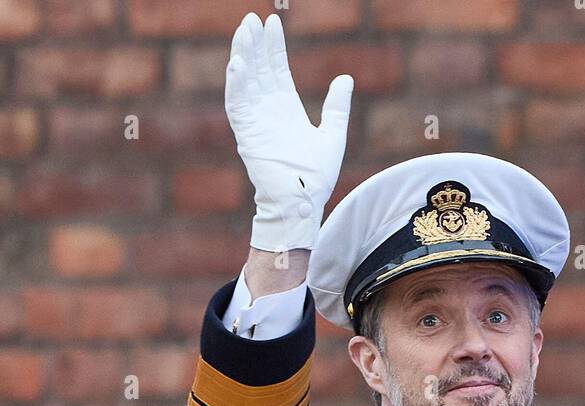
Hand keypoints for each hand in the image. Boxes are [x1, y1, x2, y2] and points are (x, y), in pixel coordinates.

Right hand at [225, 10, 352, 252]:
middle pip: (258, 69)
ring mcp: (256, 121)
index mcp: (286, 108)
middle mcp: (268, 111)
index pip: (276, 69)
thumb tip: (346, 78)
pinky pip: (237, 104)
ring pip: (244, 81)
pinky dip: (236, 84)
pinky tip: (238, 63)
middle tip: (252, 18)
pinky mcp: (247, 134)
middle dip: (255, 44)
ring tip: (244, 32)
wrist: (304, 204)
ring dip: (242, 56)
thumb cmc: (316, 178)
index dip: (273, 46)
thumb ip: (337, 107)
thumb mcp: (333, 135)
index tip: (272, 23)